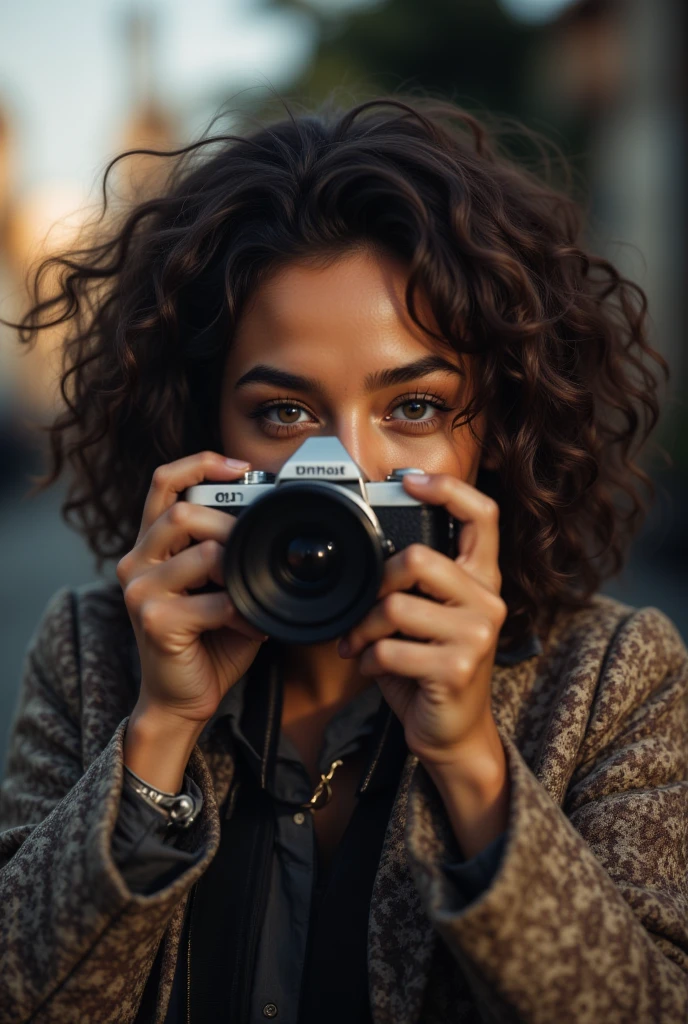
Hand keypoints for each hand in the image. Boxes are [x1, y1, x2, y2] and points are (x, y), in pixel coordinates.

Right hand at [116, 450, 267, 726]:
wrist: (183, 699)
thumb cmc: (208, 641)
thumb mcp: (220, 584)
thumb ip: (229, 549)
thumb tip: (269, 515)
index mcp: (150, 546)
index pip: (163, 483)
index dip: (199, 464)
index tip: (242, 467)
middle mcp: (136, 562)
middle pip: (182, 514)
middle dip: (230, 527)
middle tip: (256, 552)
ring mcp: (140, 591)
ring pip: (204, 554)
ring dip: (240, 573)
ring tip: (252, 594)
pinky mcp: (154, 620)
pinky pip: (216, 601)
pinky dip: (245, 614)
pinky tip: (251, 627)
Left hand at [338, 472, 506, 769]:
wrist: (453, 734)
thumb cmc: (432, 669)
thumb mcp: (430, 616)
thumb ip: (415, 582)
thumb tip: (370, 550)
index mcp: (482, 579)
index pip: (483, 515)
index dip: (448, 488)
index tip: (411, 481)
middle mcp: (488, 601)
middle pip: (418, 558)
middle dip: (377, 582)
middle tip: (365, 606)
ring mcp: (477, 635)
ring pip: (395, 606)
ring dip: (363, 628)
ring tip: (360, 642)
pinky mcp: (458, 668)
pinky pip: (390, 649)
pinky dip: (368, 660)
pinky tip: (373, 668)